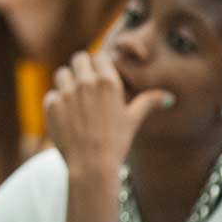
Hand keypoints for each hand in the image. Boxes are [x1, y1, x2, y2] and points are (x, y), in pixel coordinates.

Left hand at [44, 52, 173, 177]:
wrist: (91, 165)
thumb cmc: (116, 142)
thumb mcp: (134, 120)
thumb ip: (149, 102)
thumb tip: (169, 97)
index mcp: (108, 82)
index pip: (99, 57)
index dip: (99, 65)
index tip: (100, 76)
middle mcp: (86, 83)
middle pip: (78, 59)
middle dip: (82, 68)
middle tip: (85, 84)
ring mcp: (66, 93)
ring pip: (62, 73)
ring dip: (67, 81)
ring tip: (74, 98)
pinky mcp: (51, 105)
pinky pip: (51, 94)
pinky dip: (56, 102)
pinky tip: (66, 116)